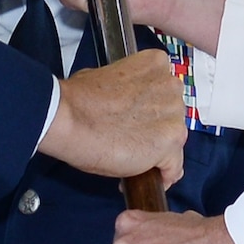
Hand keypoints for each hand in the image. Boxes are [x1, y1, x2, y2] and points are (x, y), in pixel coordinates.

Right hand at [38, 48, 186, 186]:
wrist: (69, 119)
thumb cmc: (78, 99)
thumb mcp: (107, 75)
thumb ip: (128, 86)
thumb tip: (126, 100)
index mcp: (155, 64)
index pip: (165, 89)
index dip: (153, 106)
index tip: (140, 118)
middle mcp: (170, 86)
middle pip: (173, 114)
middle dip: (157, 127)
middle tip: (134, 139)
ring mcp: (173, 115)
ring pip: (174, 141)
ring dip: (159, 152)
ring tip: (136, 161)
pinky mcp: (169, 143)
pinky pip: (173, 166)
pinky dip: (162, 175)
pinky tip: (146, 179)